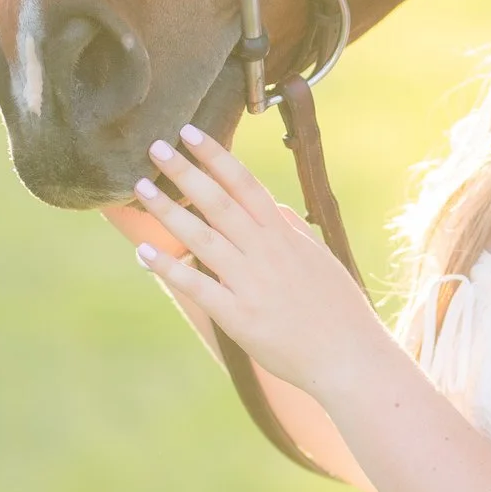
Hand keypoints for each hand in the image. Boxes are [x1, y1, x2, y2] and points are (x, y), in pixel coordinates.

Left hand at [121, 125, 388, 400]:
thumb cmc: (339, 311)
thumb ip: (293, 231)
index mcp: (285, 237)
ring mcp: (251, 284)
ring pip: (202, 238)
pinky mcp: (239, 317)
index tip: (191, 134)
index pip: (246, 185)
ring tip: (141, 187)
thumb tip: (272, 206)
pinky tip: (143, 254)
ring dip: (168, 211)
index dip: (217, 157)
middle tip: (155, 146)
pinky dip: (169, 269)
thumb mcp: (320, 260)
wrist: (349, 358)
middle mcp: (266, 253)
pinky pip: (197, 287)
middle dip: (185, 172)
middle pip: (219, 203)